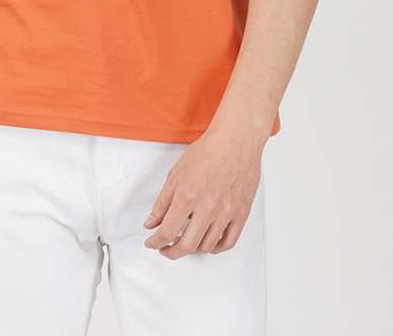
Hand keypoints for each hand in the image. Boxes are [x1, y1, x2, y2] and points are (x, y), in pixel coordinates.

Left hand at [142, 122, 262, 258]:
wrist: (235, 141)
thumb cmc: (207, 152)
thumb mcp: (176, 173)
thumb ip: (162, 202)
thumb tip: (151, 223)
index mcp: (187, 196)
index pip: (167, 231)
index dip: (155, 242)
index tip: (151, 243)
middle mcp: (207, 208)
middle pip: (187, 245)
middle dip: (171, 252)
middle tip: (165, 248)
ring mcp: (226, 212)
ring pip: (207, 246)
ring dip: (192, 249)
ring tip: (185, 241)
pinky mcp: (241, 213)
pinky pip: (229, 242)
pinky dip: (216, 248)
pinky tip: (207, 243)